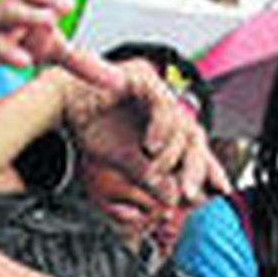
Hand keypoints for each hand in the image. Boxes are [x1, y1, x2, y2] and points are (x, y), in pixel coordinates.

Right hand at [0, 0, 120, 89]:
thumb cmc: (14, 39)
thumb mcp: (50, 49)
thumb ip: (83, 63)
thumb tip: (117, 80)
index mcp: (34, 1)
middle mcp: (17, 6)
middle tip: (68, 5)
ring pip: (11, 11)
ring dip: (30, 14)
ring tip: (49, 22)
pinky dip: (10, 52)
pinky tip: (24, 61)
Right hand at [62, 59, 229, 207]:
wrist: (59, 104)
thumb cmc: (89, 125)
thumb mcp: (122, 161)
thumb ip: (148, 177)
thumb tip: (173, 199)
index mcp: (162, 123)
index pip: (192, 146)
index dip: (206, 167)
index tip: (218, 191)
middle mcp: (164, 105)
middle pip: (193, 134)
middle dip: (194, 167)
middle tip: (190, 193)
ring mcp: (156, 89)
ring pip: (180, 122)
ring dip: (172, 152)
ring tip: (156, 170)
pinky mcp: (144, 76)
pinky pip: (162, 103)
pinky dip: (160, 127)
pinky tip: (150, 146)